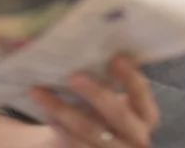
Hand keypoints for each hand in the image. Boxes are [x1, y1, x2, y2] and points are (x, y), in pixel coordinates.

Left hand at [30, 54, 159, 147]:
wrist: (86, 144)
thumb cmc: (99, 113)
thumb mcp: (109, 100)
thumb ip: (106, 79)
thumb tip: (86, 46)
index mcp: (146, 115)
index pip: (141, 94)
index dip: (130, 76)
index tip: (116, 56)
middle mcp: (137, 138)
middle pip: (119, 115)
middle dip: (96, 93)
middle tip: (73, 75)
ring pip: (92, 131)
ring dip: (63, 110)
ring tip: (39, 92)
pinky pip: (77, 146)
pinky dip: (61, 129)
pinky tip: (46, 113)